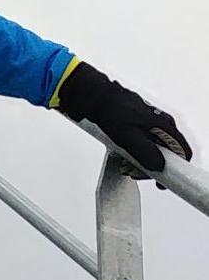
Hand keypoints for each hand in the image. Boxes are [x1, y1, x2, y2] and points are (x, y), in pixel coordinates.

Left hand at [54, 61, 191, 173]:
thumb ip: (146, 153)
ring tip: (125, 167)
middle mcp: (162, 125)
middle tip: (134, 173)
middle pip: (168, 154)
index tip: (161, 181)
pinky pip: (146, 145)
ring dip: (142, 163)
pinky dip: (137, 154)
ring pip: (155, 151)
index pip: (182, 151)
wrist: (97, 98)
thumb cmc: (112, 112)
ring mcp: (152, 125)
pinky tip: (124, 159)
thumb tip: (160, 166)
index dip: (176, 169)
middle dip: (152, 167)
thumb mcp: (129, 137)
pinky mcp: (142, 126)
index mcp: (165, 126)